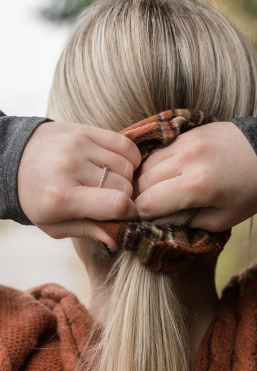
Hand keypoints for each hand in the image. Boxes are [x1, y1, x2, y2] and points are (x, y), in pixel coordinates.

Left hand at [18, 121, 140, 248]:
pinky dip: (129, 157)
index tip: (126, 216)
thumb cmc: (37, 199)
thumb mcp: (54, 225)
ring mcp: (78, 145)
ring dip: (126, 178)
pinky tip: (118, 166)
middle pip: (124, 185)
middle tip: (113, 200)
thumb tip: (116, 240)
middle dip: (125, 197)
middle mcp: (70, 167)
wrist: (13, 160)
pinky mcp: (84, 131)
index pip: (115, 204)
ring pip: (127, 165)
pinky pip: (124, 144)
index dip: (129, 213)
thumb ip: (87, 231)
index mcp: (62, 197)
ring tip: (112, 183)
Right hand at [135, 122, 256, 230]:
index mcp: (197, 185)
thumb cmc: (249, 192)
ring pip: (146, 164)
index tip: (144, 221)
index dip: (141, 215)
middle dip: (141, 198)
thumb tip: (162, 221)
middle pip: (142, 181)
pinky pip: (159, 151)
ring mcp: (186, 142)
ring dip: (145, 181)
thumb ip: (188, 222)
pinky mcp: (187, 132)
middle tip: (148, 209)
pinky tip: (164, 176)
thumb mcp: (222, 219)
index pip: (149, 202)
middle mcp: (186, 159)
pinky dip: (155, 166)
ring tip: (155, 192)